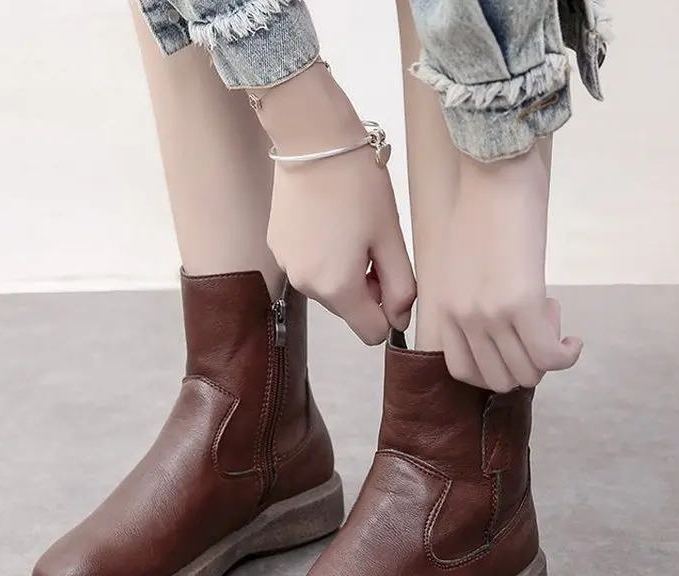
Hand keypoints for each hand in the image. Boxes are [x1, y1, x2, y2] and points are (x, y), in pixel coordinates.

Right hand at [257, 64, 415, 344]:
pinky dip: (322, 255)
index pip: (370, 333)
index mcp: (337, 288)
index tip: (393, 279)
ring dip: (344, 271)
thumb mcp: (391, 237)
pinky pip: (309, 267)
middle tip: (374, 244)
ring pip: (328, 288)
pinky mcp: (277, 248)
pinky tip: (328, 221)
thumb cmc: (358, 184)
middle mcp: (307, 286)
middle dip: (365, 287)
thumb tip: (399, 320)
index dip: (388, 312)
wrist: (312, 139)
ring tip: (350, 229)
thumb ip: (401, 287)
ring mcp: (287, 268)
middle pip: (348, 310)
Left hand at [436, 144, 582, 391]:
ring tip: (551, 319)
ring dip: (545, 357)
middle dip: (524, 364)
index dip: (495, 366)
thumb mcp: (455, 264)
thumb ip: (466, 299)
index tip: (511, 343)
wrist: (492, 169)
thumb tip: (495, 323)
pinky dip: (566, 356)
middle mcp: (460, 319)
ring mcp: (488, 314)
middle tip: (537, 328)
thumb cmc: (477, 207)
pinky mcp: (520, 302)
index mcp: (441, 310)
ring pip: (525, 373)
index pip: (463, 371)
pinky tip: (573, 338)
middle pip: (497, 379)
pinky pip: (548, 356)